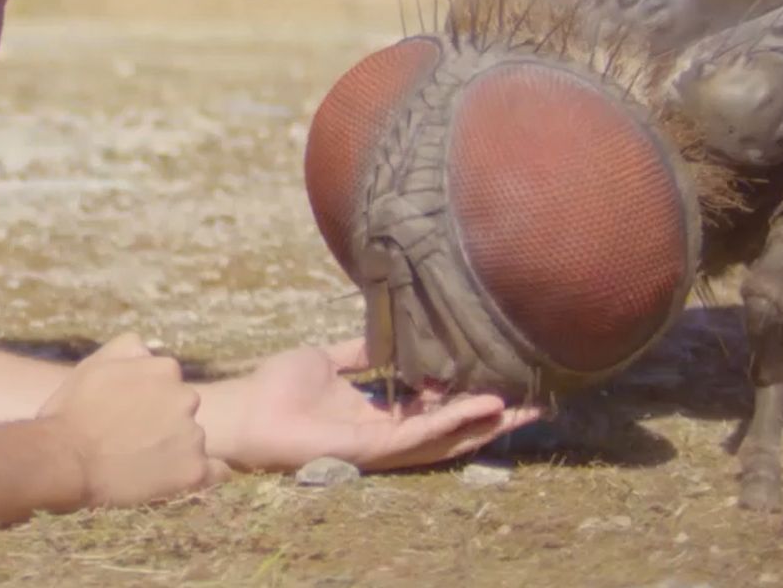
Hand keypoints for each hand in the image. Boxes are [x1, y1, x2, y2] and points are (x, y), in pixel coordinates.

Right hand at [38, 332, 230, 506]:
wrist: (65, 459)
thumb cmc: (72, 412)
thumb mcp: (96, 362)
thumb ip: (129, 347)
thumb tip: (149, 348)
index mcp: (166, 369)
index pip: (170, 383)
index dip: (149, 400)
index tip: (130, 414)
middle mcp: (187, 398)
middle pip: (184, 410)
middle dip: (165, 421)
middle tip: (133, 440)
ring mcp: (192, 435)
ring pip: (193, 440)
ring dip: (176, 449)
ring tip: (140, 464)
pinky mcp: (192, 471)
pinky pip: (216, 472)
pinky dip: (206, 474)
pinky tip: (183, 478)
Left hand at [201, 339, 539, 473]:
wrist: (245, 409)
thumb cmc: (277, 387)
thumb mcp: (327, 360)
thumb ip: (359, 354)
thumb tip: (385, 333)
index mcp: (380, 413)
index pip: (436, 407)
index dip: (471, 397)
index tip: (506, 379)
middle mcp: (387, 433)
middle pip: (452, 428)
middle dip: (494, 418)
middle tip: (537, 404)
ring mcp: (382, 445)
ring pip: (445, 436)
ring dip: (485, 422)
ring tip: (523, 408)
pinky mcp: (372, 449)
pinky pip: (422, 436)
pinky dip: (453, 420)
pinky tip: (482, 407)